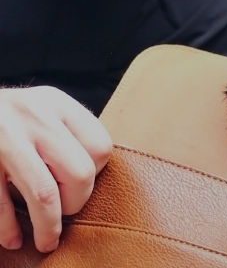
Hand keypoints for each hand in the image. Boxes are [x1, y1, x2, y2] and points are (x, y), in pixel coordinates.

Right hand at [0, 86, 111, 252]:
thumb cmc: (8, 120)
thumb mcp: (40, 113)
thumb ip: (65, 136)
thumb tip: (90, 183)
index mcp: (57, 103)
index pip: (100, 147)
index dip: (96, 174)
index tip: (79, 185)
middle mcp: (33, 116)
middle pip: (79, 172)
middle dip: (75, 201)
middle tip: (64, 210)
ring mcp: (4, 137)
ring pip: (43, 192)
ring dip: (47, 225)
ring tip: (47, 241)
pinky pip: (1, 201)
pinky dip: (8, 225)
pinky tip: (13, 237)